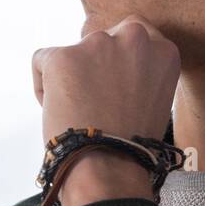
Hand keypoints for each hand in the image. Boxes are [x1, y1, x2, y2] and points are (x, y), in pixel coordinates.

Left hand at [32, 15, 180, 148]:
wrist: (109, 167)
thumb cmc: (131, 145)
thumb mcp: (153, 99)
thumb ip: (140, 73)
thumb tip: (113, 67)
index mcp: (162, 49)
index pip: (132, 38)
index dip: (118, 67)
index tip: (115, 91)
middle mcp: (133, 37)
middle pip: (101, 42)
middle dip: (94, 68)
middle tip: (95, 103)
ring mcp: (97, 44)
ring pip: (73, 53)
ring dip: (71, 79)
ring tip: (78, 114)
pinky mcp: (63, 56)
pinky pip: (42, 61)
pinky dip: (43, 86)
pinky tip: (58, 112)